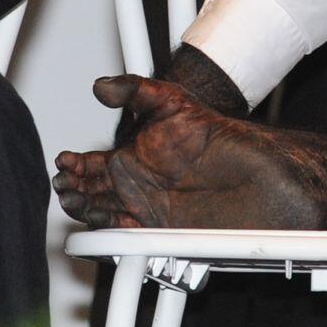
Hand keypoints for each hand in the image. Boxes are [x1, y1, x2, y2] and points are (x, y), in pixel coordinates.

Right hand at [54, 75, 326, 230]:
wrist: (260, 170)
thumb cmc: (218, 133)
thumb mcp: (172, 101)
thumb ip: (135, 90)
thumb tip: (100, 86)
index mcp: (133, 158)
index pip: (89, 166)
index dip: (74, 166)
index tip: (66, 162)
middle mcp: (137, 186)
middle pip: (91, 195)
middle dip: (74, 191)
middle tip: (68, 186)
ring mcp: (149, 210)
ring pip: (105, 218)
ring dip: (88, 213)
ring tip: (80, 203)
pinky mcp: (165, 232)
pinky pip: (133, 240)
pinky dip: (119, 236)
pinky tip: (115, 224)